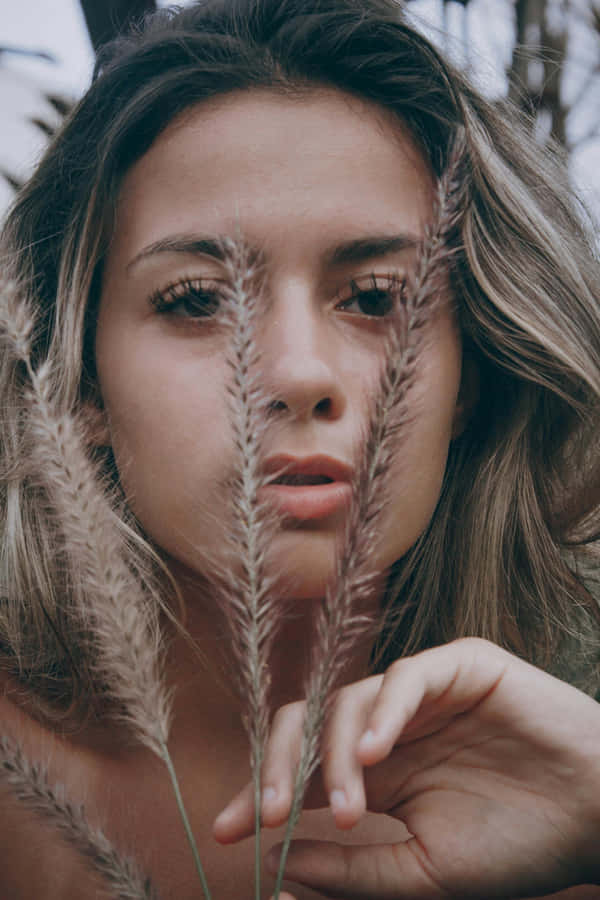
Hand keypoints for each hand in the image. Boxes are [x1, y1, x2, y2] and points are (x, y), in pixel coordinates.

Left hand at [214, 638, 599, 898]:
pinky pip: (406, 676)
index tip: (228, 832)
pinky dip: (385, 712)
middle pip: (309, 721)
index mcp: (380, 771)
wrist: (598, 820)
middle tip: (266, 817)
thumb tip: (279, 866)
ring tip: (347, 809)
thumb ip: (354, 870)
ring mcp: (422, 693)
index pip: (302, 767)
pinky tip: (377, 756)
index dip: (260, 791)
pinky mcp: (460, 665)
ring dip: (335, 755)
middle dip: (278, 765)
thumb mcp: (423, 873)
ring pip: (350, 700)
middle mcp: (390, 725)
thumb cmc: (517, 846)